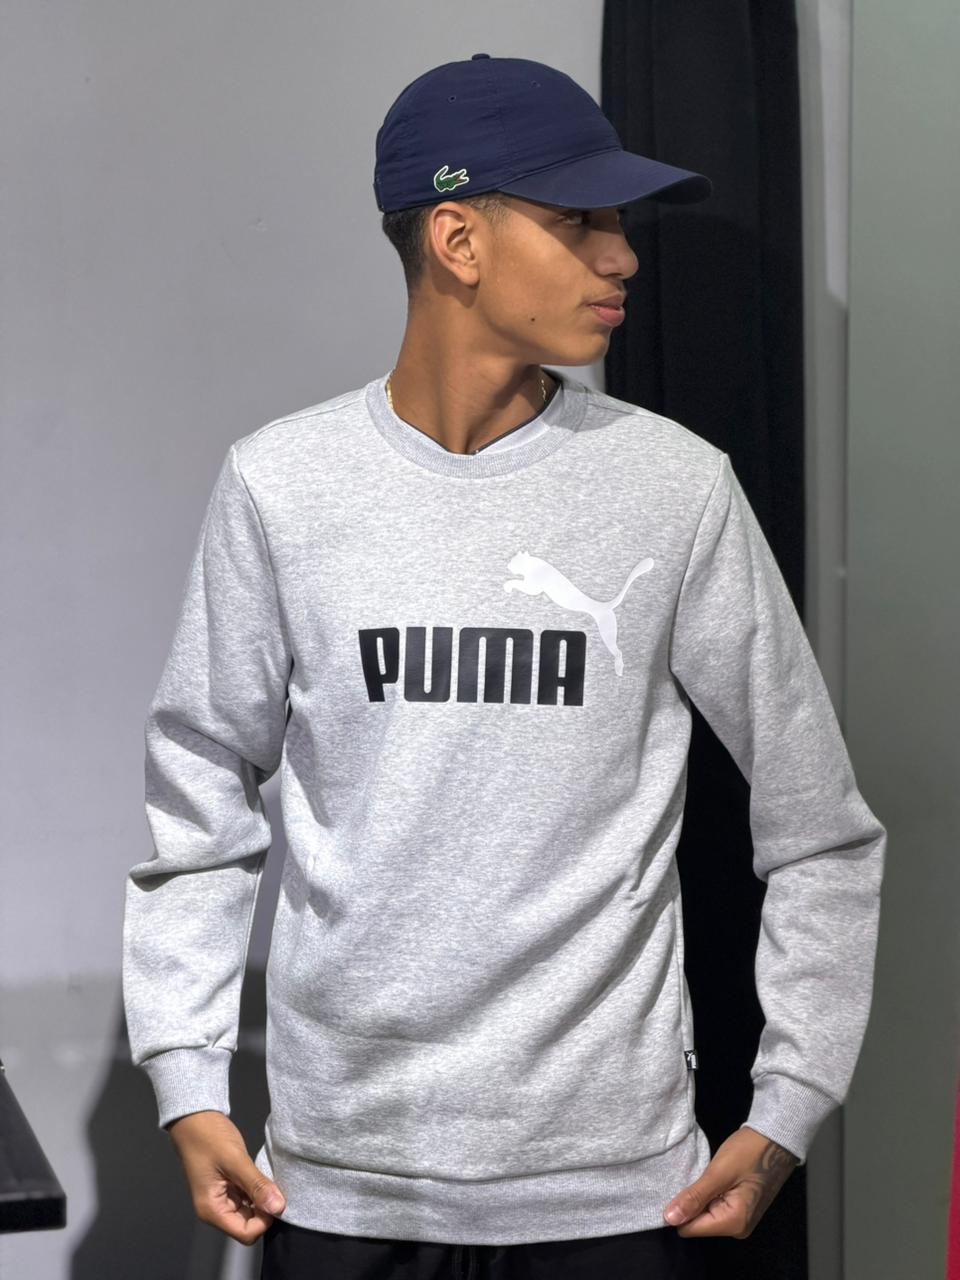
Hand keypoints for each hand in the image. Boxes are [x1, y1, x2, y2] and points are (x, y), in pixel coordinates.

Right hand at [166, 1110, 285, 1243]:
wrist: (195, 1117)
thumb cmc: (208, 1137)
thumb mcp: (235, 1160)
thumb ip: (256, 1185)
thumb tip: (279, 1207)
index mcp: (212, 1210)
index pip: (246, 1234)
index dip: (264, 1219)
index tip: (275, 1197)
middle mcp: (215, 1210)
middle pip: (249, 1225)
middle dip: (264, 1209)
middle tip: (273, 1184)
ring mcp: (221, 1199)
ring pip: (250, 1212)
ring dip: (261, 1199)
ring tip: (266, 1177)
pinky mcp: (227, 1187)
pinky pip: (247, 1198)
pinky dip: (256, 1190)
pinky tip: (261, 1175)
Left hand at [662, 1125, 798, 1237]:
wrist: (775, 1139)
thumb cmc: (749, 1152)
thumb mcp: (718, 1172)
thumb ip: (694, 1197)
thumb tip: (669, 1219)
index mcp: (733, 1223)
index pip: (689, 1229)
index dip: (680, 1210)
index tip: (680, 1186)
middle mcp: (737, 1228)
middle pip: (697, 1223)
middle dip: (692, 1202)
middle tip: (697, 1177)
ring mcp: (740, 1219)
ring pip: (705, 1214)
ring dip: (701, 1196)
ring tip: (706, 1176)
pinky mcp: (740, 1209)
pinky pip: (714, 1207)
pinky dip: (710, 1193)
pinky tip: (713, 1178)